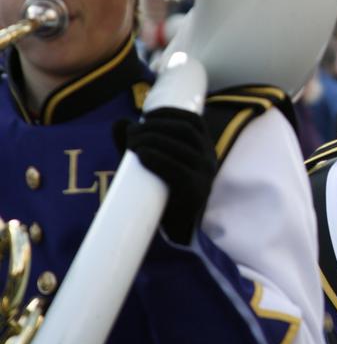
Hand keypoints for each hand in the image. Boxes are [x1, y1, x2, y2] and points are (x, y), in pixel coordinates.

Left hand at [115, 108, 215, 242]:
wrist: (180, 230)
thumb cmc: (166, 193)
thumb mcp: (155, 164)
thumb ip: (138, 143)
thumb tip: (119, 122)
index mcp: (204, 149)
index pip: (193, 121)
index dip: (170, 113)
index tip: (146, 115)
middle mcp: (208, 159)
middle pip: (184, 131)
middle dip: (155, 127)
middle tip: (131, 133)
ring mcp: (204, 176)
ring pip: (180, 148)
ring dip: (152, 140)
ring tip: (132, 144)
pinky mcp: (194, 193)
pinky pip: (178, 171)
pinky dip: (157, 159)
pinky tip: (142, 155)